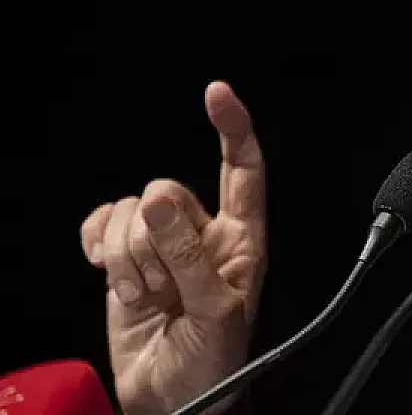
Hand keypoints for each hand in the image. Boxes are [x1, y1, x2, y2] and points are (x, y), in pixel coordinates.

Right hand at [80, 81, 267, 414]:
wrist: (174, 401)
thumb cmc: (214, 363)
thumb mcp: (216, 310)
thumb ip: (189, 256)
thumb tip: (158, 200)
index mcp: (242, 239)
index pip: (243, 170)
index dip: (233, 128)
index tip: (216, 94)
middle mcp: (203, 235)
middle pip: (170, 190)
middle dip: (156, 237)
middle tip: (164, 287)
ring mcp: (161, 246)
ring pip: (132, 209)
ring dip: (128, 255)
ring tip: (146, 298)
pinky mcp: (123, 261)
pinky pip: (102, 224)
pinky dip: (99, 245)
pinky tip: (111, 274)